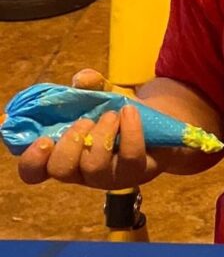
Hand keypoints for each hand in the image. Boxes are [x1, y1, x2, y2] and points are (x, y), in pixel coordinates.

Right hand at [17, 69, 160, 190]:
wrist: (159, 123)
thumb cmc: (118, 113)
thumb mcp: (103, 95)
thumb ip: (90, 86)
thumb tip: (82, 80)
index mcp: (62, 155)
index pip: (34, 171)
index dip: (31, 161)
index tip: (42, 140)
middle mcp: (81, 172)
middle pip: (61, 170)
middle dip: (69, 143)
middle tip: (85, 121)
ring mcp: (109, 176)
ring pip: (94, 166)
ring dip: (101, 134)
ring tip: (112, 114)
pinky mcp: (135, 172)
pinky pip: (129, 156)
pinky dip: (129, 130)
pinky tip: (129, 112)